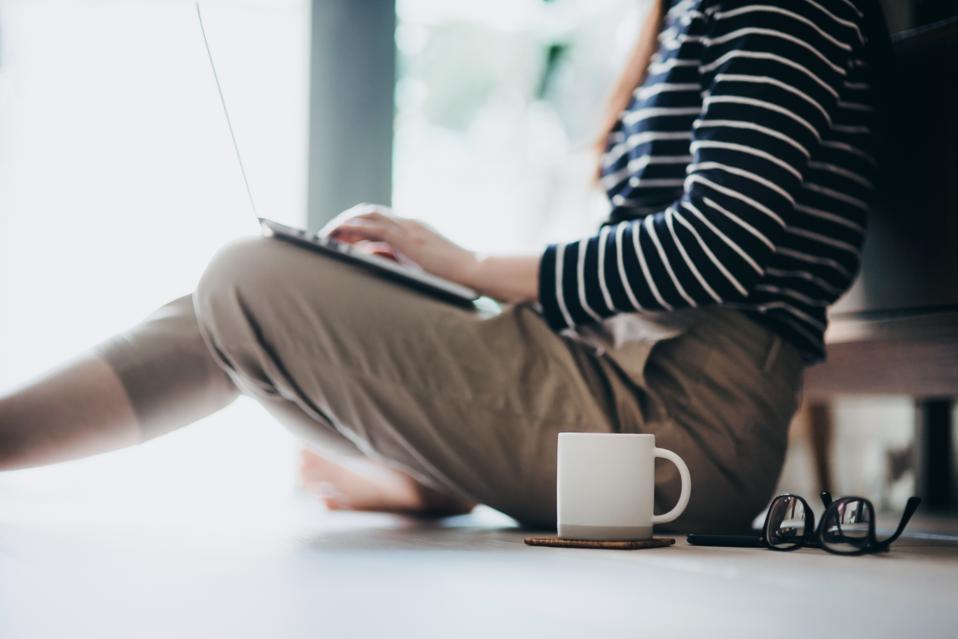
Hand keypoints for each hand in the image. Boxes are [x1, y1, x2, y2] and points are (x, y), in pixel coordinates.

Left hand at [321, 204, 479, 286]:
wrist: (473, 271)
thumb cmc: (452, 275)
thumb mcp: (420, 265)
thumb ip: (397, 258)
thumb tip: (370, 255)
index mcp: (413, 230)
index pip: (379, 219)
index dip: (357, 224)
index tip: (340, 235)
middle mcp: (408, 224)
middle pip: (369, 212)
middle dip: (345, 221)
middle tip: (327, 235)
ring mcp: (407, 228)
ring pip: (367, 215)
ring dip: (344, 223)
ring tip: (327, 236)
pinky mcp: (406, 238)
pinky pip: (373, 227)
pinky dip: (352, 228)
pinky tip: (339, 235)